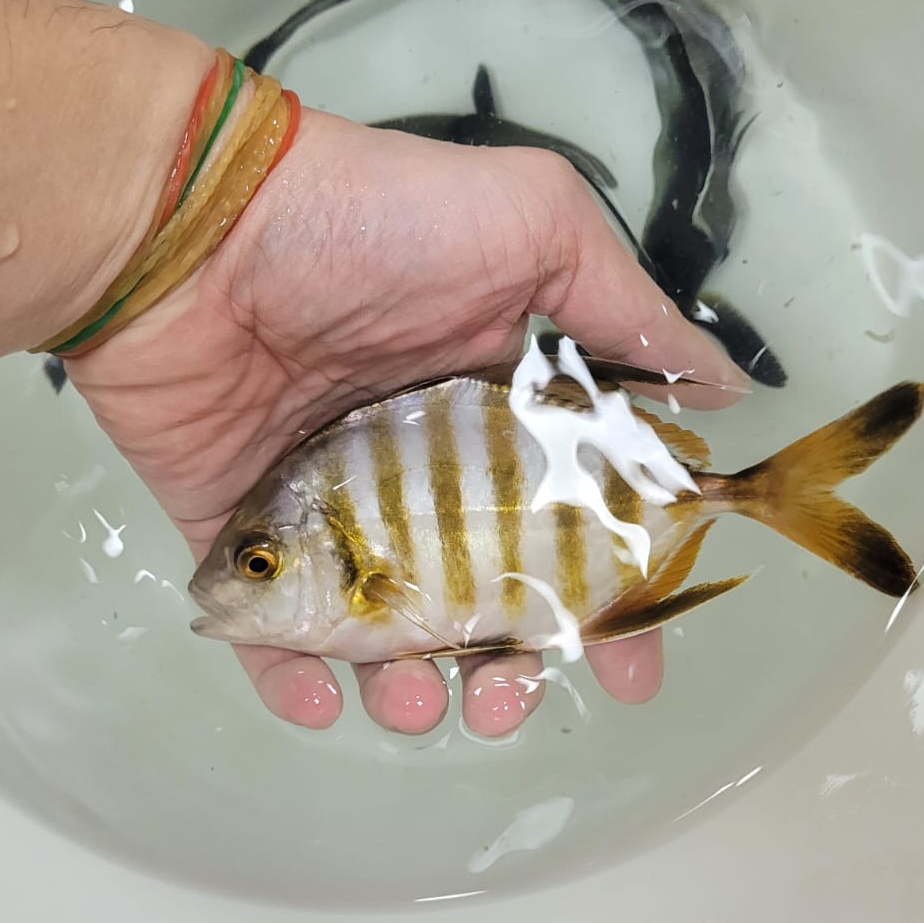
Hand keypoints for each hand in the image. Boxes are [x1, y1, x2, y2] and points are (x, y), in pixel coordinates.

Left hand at [70, 109, 746, 736]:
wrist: (198, 229)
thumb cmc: (373, 224)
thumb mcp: (537, 227)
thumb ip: (629, 315)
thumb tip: (725, 389)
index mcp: (496, 420)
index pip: (570, 529)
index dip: (608, 603)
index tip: (633, 665)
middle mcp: (420, 479)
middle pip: (482, 606)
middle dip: (511, 671)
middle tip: (510, 697)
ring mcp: (330, 514)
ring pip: (386, 637)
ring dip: (414, 689)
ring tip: (416, 697)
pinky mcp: (243, 539)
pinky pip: (272, 636)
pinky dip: (298, 683)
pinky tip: (324, 698)